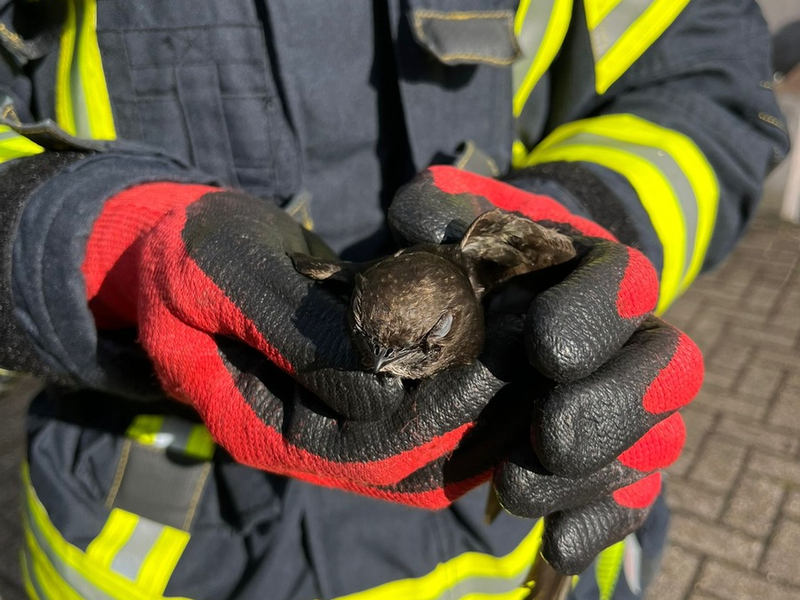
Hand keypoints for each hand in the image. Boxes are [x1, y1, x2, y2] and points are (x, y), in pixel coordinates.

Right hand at [83, 183, 509, 503]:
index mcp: (265, 426)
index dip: (440, 411)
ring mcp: (330, 426)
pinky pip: (422, 421)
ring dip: (483, 414)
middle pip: (412, 465)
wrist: (178, 252)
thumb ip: (298, 331)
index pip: (370, 447)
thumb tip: (385, 383)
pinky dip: (466, 398)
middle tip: (533, 360)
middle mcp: (305, 443)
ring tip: (533, 361)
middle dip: (479, 417)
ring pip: (427, 454)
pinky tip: (504, 359)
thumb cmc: (191, 255)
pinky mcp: (352, 399)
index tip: (494, 357)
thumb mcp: (225, 273)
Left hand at [390, 166, 703, 572]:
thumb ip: (437, 211)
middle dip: (610, 408)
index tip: (543, 347)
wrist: (505, 300)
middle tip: (548, 434)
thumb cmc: (481, 257)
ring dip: (587, 477)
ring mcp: (628, 404)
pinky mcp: (611, 459)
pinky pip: (627, 498)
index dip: (596, 315)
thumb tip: (425, 237)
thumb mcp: (454, 217)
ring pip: (648, 446)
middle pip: (663, 373)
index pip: (625, 286)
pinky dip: (595, 523)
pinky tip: (554, 543)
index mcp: (598, 274)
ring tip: (514, 487)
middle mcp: (629, 341)